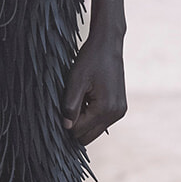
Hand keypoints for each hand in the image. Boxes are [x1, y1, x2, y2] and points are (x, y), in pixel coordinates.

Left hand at [61, 29, 126, 145]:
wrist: (108, 44)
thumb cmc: (90, 59)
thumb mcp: (75, 81)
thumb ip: (70, 106)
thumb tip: (66, 127)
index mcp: (105, 109)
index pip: (78, 132)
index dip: (66, 122)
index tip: (61, 106)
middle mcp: (116, 114)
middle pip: (87, 137)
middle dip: (75, 124)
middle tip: (69, 103)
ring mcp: (119, 112)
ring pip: (94, 130)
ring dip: (83, 119)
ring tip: (80, 97)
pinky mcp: (120, 108)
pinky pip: (101, 122)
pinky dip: (91, 115)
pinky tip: (87, 97)